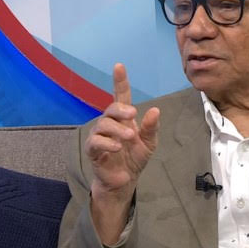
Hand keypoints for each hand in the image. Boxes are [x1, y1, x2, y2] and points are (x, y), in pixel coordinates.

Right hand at [86, 64, 159, 242]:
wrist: (124, 182)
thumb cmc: (135, 158)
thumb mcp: (149, 143)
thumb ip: (151, 127)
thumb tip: (155, 110)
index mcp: (124, 119)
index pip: (121, 96)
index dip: (120, 81)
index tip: (119, 66)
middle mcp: (110, 124)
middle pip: (111, 109)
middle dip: (120, 110)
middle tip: (132, 115)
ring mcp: (100, 136)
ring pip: (103, 124)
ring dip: (117, 130)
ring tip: (129, 139)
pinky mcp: (93, 150)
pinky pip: (96, 142)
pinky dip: (107, 143)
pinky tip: (117, 147)